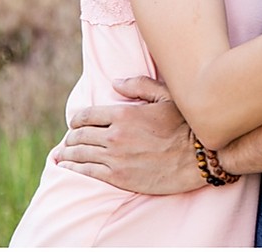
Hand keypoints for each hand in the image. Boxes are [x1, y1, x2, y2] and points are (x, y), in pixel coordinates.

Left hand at [53, 75, 201, 194]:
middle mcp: (115, 135)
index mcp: (124, 114)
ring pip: (79, 153)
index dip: (77, 119)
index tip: (75, 122)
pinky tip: (67, 166)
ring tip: (63, 153)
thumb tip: (115, 83)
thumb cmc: (185, 125)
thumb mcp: (166, 97)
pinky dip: (73, 167)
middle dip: (71, 136)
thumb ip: (139, 86)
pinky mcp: (118, 178)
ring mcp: (115, 158)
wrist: (199, 158)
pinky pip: (86, 172)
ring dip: (68, 152)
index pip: (87, 115)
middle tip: (70, 139)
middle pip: (80, 135)